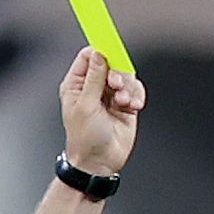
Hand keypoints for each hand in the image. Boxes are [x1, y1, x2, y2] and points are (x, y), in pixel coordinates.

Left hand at [60, 47, 144, 176]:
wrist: (99, 162)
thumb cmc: (85, 137)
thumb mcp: (85, 105)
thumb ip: (94, 78)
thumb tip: (99, 54)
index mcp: (77, 84)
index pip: (89, 56)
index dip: (101, 51)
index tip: (111, 51)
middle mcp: (94, 86)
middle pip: (111, 62)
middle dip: (117, 72)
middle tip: (116, 85)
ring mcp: (110, 95)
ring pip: (126, 75)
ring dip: (128, 86)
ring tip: (122, 102)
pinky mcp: (125, 104)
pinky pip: (136, 90)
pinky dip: (136, 95)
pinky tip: (132, 106)